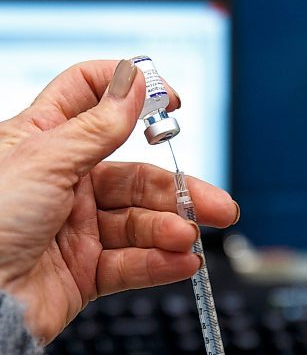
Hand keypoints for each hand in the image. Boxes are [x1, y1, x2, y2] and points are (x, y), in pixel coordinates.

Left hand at [0, 59, 237, 342]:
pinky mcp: (86, 271)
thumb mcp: (44, 161)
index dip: (132, 92)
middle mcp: (65, 184)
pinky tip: (181, 263)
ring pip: (138, 224)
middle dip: (177, 190)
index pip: (91, 98)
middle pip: (133, 176)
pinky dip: (158, 264)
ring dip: (169, 231)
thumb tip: (133, 84)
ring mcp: (77, 229)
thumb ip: (96, 127)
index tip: (171, 101)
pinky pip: (131, 264)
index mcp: (45, 143)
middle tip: (215, 204)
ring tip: (188, 240)